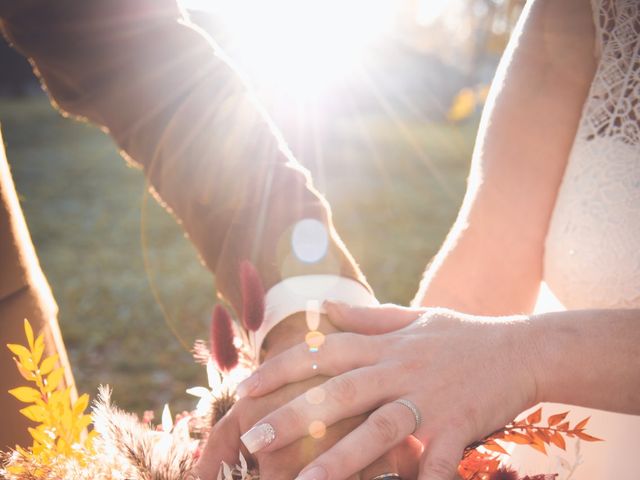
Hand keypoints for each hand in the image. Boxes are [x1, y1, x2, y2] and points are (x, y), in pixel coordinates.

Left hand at [236, 303, 541, 479]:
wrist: (523, 349)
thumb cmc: (463, 336)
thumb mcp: (412, 317)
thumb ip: (364, 315)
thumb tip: (321, 304)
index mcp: (386, 346)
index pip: (324, 352)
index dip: (282, 367)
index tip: (246, 385)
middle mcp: (400, 369)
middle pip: (340, 392)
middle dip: (294, 414)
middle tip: (252, 437)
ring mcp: (429, 398)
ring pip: (377, 428)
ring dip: (339, 457)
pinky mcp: (458, 425)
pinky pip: (436, 458)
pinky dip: (424, 479)